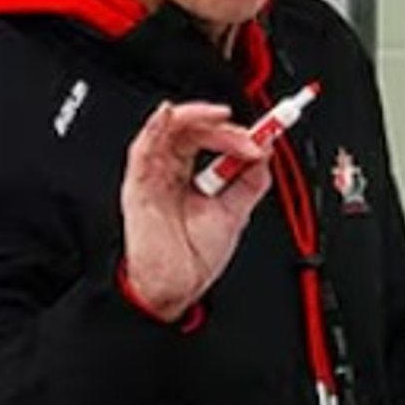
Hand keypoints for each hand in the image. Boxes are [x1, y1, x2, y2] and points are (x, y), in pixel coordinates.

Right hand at [120, 101, 272, 321]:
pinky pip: (142, 147)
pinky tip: (170, 115)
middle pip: (192, 129)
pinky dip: (156, 126)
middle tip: (250, 139)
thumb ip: (251, 182)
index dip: (236, 134)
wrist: (176, 288)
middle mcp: (170, 172)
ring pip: (168, 129)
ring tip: (222, 118)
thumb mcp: (235, 213)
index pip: (210, 138)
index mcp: (189, 177)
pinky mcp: (139, 185)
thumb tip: (265, 151)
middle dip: (223, 127)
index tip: (263, 138)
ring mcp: (154, 176)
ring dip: (197, 117)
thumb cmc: (194, 259)